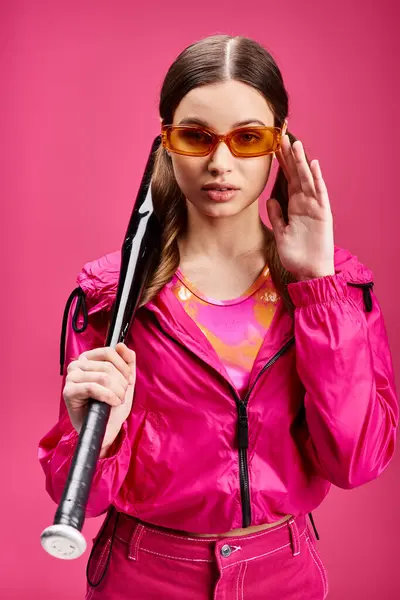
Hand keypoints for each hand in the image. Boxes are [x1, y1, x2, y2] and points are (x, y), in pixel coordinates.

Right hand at [63, 342, 135, 447]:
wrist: (106, 428)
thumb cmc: (113, 404)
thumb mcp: (125, 379)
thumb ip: (127, 360)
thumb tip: (120, 344)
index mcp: (89, 358)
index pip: (109, 352)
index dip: (123, 367)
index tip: (129, 380)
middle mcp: (77, 365)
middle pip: (107, 366)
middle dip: (121, 383)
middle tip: (123, 395)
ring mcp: (71, 378)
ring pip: (102, 377)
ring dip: (117, 391)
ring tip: (118, 400)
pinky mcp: (68, 392)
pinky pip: (93, 388)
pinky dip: (108, 396)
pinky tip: (112, 403)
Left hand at [266, 134, 334, 280]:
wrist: (308, 272)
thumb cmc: (296, 255)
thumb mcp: (281, 233)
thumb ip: (276, 216)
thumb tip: (270, 199)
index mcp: (294, 206)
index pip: (287, 179)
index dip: (281, 163)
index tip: (273, 146)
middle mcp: (305, 203)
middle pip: (296, 175)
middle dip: (290, 156)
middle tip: (282, 136)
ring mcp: (314, 207)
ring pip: (307, 180)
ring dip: (302, 162)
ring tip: (296, 144)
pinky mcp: (323, 214)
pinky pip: (320, 194)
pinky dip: (317, 179)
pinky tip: (313, 165)